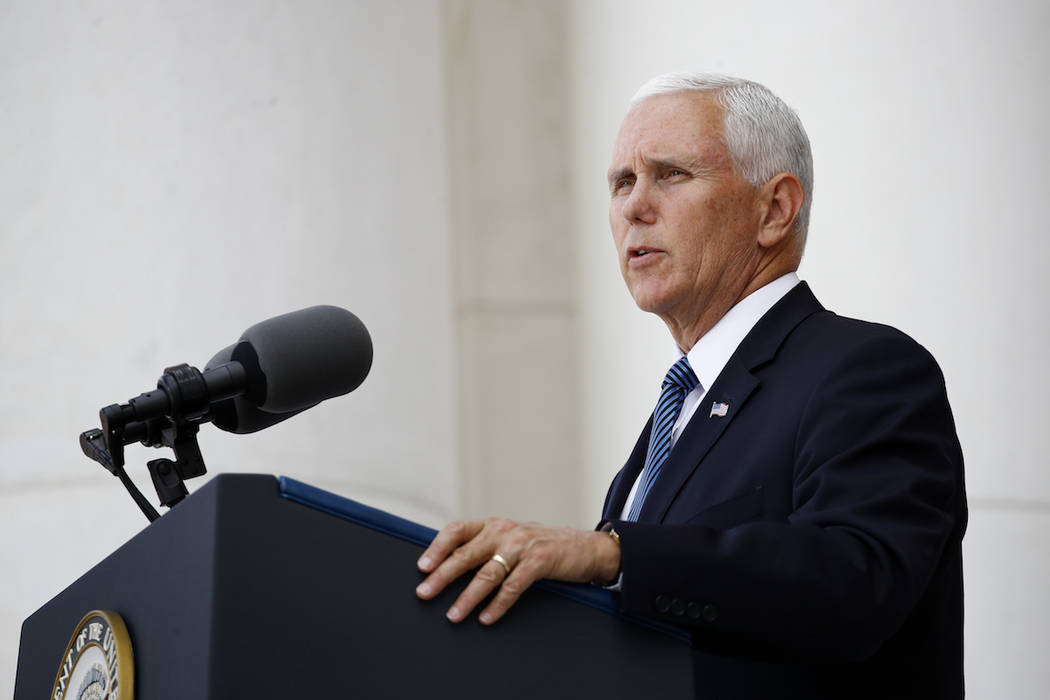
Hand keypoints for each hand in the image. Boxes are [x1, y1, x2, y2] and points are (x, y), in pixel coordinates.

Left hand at [415, 518, 620, 624]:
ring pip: (487, 573)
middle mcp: (505, 531)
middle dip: (442, 576)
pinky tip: (487, 618)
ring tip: (453, 615)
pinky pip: (513, 587)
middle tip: (424, 593)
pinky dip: (498, 605)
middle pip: (466, 554)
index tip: (422, 566)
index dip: (437, 547)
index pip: (458, 530)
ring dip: (468, 597)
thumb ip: (486, 545)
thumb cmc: (543, 545)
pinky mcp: (540, 561)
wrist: (586, 547)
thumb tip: (450, 564)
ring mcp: (523, 545)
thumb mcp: (512, 538)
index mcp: (494, 524)